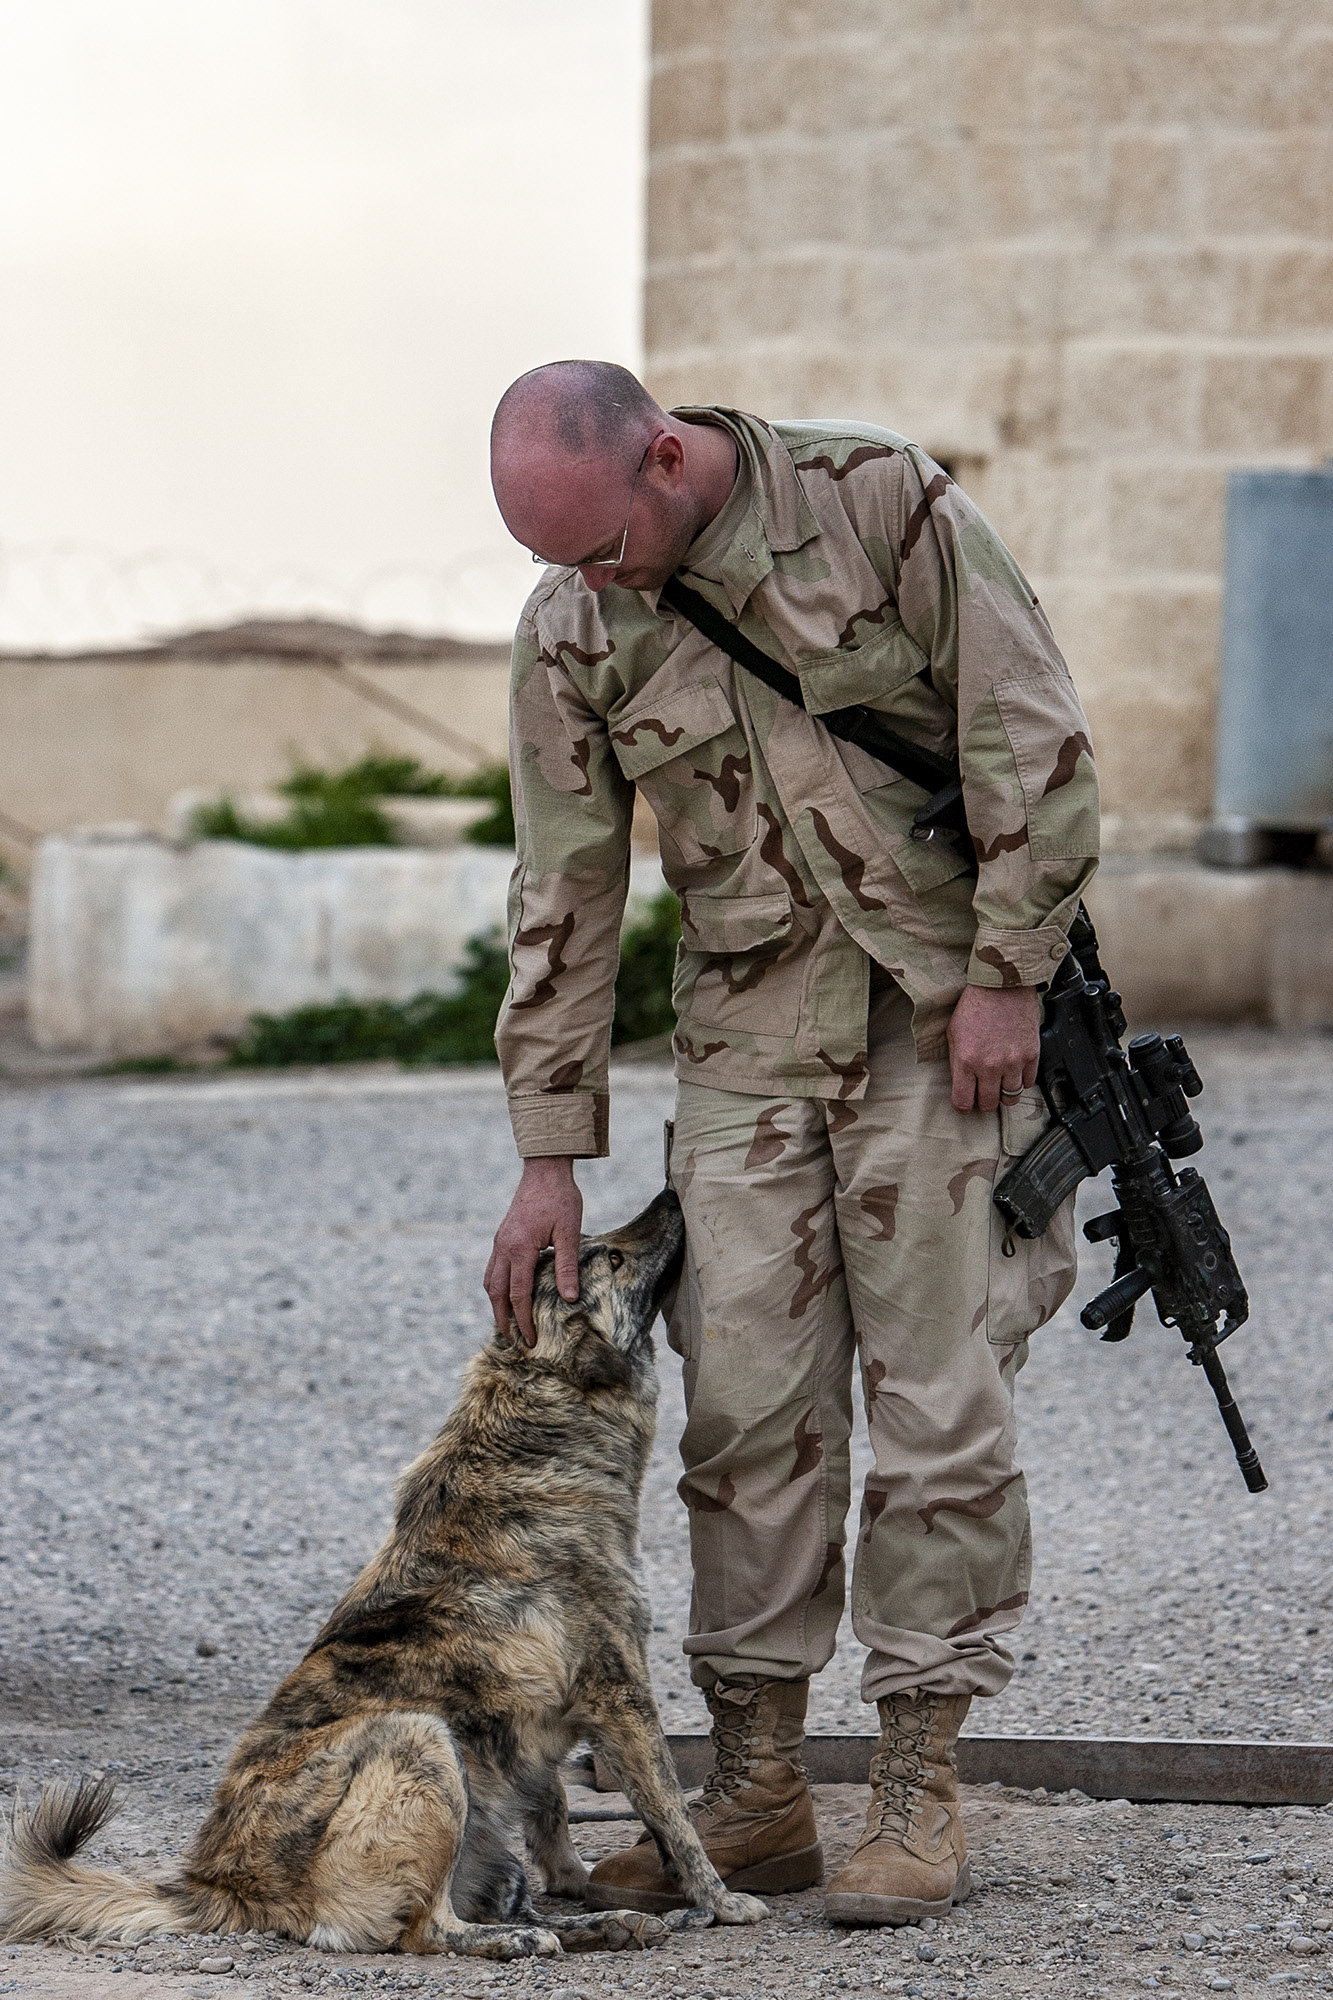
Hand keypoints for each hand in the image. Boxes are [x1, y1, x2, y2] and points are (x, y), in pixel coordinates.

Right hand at [484, 1157, 582, 1346]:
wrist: (544, 1169)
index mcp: (519, 1249)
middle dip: (504, 1320)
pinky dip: (497, 1287)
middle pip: (496, 1294)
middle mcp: (503, 1247)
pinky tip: (509, 1294)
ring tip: (508, 1323)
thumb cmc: (560, 1198)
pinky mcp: (502, 1236)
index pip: (518, 1296)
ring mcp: (500, 1242)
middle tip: (514, 1342)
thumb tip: (569, 1299)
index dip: (524, 1321)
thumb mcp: (569, 1232)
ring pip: (490, 1282)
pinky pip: (493, 1269)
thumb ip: (567, 1266)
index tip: (531, 1340)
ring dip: (497, 1305)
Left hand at [947, 985, 1039, 1114]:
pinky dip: (1022, 1081)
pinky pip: (1029, 1083)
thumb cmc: (975, 1005)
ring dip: (1004, 1094)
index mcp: (966, 1061)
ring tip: (1000, 1084)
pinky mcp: (1031, 1055)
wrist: (1002, 986)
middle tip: (983, 1093)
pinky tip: (1014, 1071)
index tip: (965, 1102)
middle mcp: (990, 1066)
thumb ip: (956, 1062)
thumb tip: (961, 1083)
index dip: (963, 1106)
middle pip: (988, 1104)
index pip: (963, 1102)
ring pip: (1011, 1098)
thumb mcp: (953, 1033)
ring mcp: (1013, 1062)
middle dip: (983, 1102)